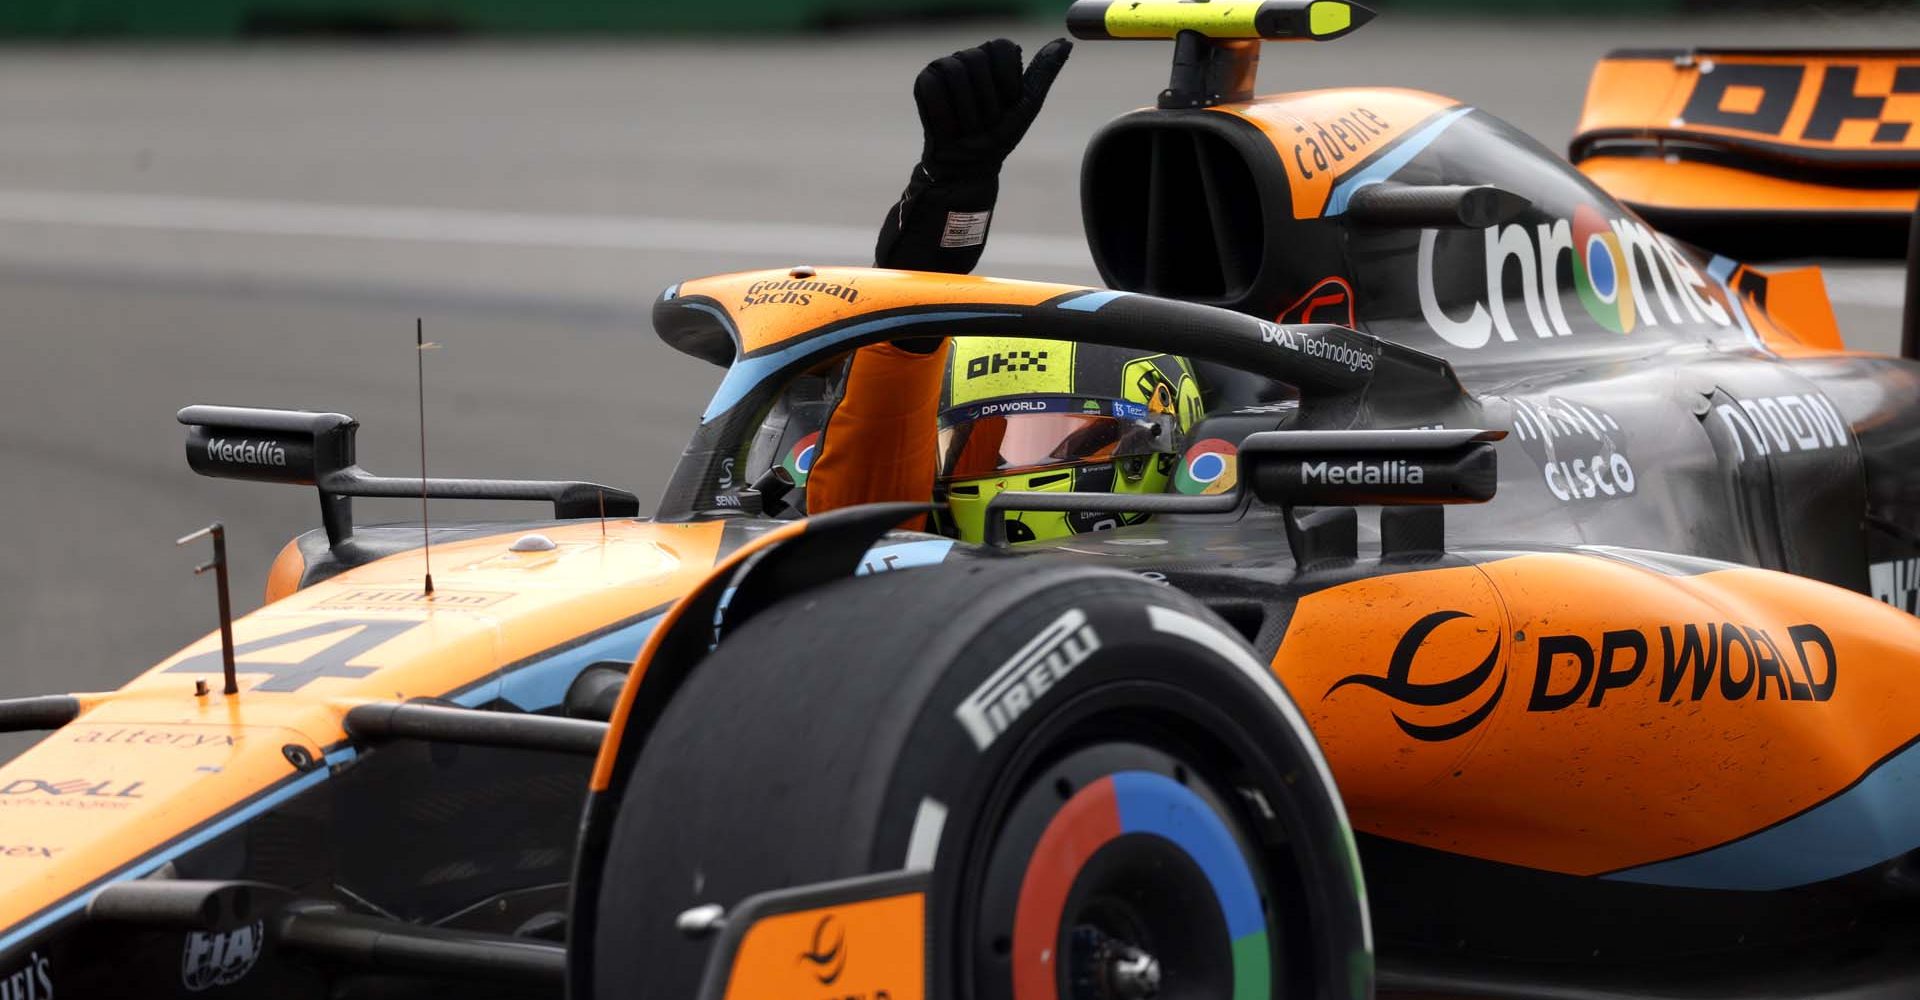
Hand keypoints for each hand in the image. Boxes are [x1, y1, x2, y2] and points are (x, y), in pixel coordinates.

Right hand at [914, 37, 1071, 181]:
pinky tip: (950, 131)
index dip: (1008, 82)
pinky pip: (934, 89)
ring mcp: (944, 66)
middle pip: (976, 60)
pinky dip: (946, 116)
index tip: (1008, 104)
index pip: (1002, 47)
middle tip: (986, 124)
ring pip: (955, 74)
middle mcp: (969, 56)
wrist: (969, 167)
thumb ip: (1044, 73)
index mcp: (995, 57)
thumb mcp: (1027, 105)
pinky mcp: (924, 81)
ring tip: (969, 128)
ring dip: (967, 112)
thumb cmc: (999, 137)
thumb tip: (1065, 41)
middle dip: (987, 102)